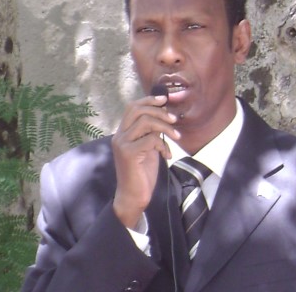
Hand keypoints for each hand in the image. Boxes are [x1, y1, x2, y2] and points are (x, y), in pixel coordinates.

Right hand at [112, 94, 179, 227]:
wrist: (133, 196)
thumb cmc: (142, 173)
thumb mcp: (149, 147)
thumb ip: (152, 132)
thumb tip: (165, 114)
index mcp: (123, 132)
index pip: (132, 107)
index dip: (149, 100)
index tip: (165, 99)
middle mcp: (119, 136)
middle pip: (137, 109)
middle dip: (159, 111)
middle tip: (174, 119)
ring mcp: (122, 144)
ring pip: (145, 122)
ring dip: (165, 127)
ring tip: (176, 136)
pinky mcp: (128, 154)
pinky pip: (150, 139)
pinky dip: (163, 144)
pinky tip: (167, 155)